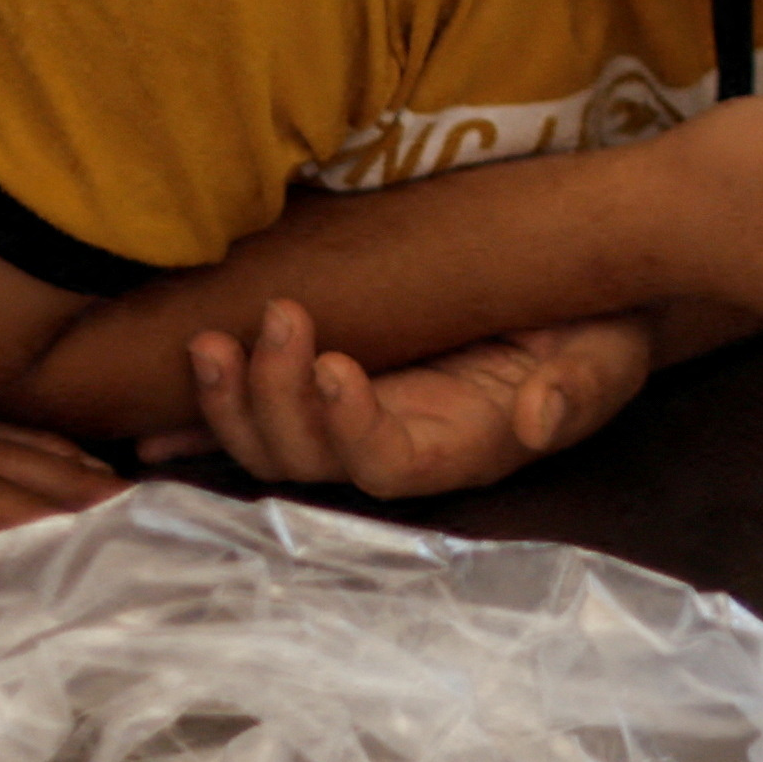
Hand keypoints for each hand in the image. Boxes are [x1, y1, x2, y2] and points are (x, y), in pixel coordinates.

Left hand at [150, 298, 658, 497]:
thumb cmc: (599, 326)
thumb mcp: (609, 351)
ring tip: (212, 339)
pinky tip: (153, 428)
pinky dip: (202, 424)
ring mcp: (358, 419)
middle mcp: (396, 442)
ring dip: (231, 402)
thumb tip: (536, 420)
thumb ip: (579, 387)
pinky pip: (255, 419)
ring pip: (269, 445)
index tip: (337, 362)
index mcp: (460, 444)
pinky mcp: (333, 388)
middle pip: (309, 460)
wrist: (582, 297)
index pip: (386, 463)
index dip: (350, 428)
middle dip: (278, 401)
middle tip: (283, 316)